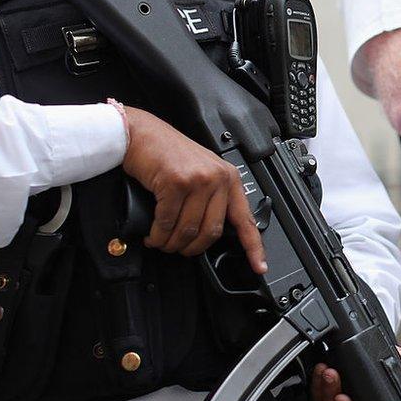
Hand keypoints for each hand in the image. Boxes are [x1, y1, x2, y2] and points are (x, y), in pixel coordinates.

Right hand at [122, 107, 266, 273]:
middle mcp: (218, 178)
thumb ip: (212, 197)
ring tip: (162, 242)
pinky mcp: (176, 183)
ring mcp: (198, 180)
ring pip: (189, 230)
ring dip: (172, 243)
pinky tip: (153, 235)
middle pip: (212, 232)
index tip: (259, 267)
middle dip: (193, 248)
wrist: (141, 134)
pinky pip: (168, 222)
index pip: (246, 220)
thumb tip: (211, 232)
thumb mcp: (202, 172)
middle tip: (180, 249)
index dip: (253, 247)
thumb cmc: (168, 153)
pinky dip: (158, 234)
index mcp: (229, 178)